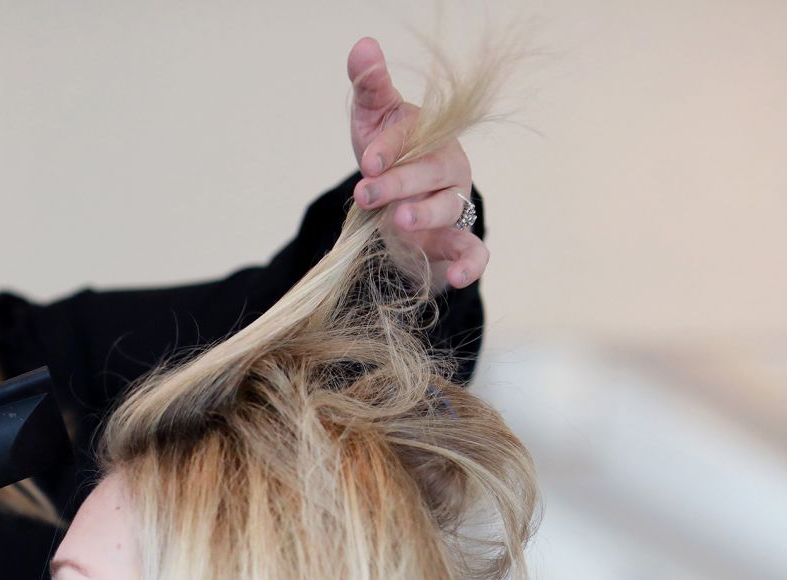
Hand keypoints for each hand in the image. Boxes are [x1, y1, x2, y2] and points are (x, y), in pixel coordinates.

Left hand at [346, 37, 485, 290]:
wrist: (392, 203)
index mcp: (429, 135)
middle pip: (431, 173)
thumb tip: (363, 45)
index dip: (390, 147)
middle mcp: (447, 168)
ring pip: (448, 209)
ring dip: (425, 216)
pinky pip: (473, 252)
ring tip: (398, 222)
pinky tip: (456, 278)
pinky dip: (469, 265)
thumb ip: (371, 86)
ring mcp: (452, 206)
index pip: (412, 136)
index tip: (367, 160)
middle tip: (367, 192)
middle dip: (399, 182)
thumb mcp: (372, 119)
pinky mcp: (453, 242)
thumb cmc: (385, 155)